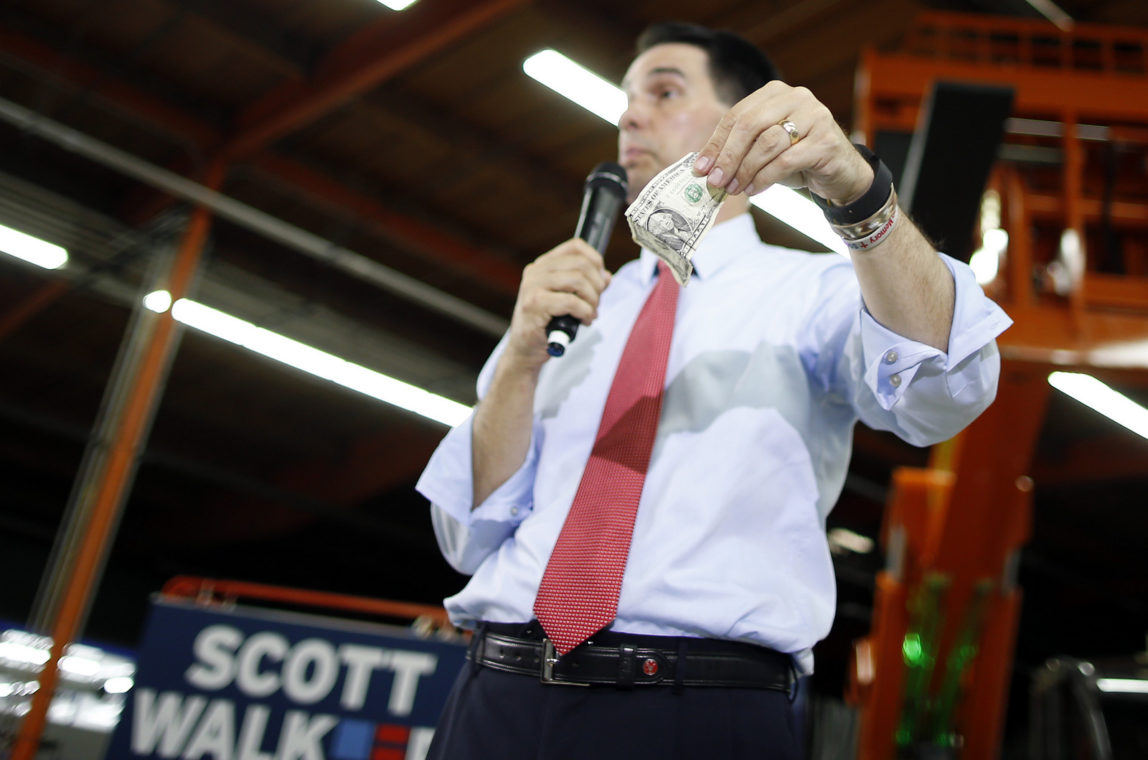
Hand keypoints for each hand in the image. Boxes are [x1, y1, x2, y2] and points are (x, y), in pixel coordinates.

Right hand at [504, 238, 611, 370]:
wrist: (525, 349)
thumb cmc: (547, 324)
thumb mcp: (568, 299)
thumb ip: (585, 285)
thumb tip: (606, 277)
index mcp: (543, 265)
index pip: (575, 246)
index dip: (596, 260)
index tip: (602, 280)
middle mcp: (536, 271)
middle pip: (581, 264)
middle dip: (597, 285)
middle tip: (596, 303)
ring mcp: (532, 286)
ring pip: (577, 280)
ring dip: (592, 300)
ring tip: (591, 313)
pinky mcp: (534, 304)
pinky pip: (571, 302)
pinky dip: (585, 312)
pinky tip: (584, 321)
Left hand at [693, 81, 872, 204]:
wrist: (840, 173)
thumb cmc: (797, 159)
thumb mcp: (764, 150)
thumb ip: (739, 150)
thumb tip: (705, 168)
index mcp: (775, 93)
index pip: (736, 115)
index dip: (715, 143)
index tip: (700, 169)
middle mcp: (796, 97)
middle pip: (750, 125)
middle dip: (728, 157)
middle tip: (715, 182)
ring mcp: (814, 116)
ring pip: (768, 143)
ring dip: (745, 169)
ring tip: (733, 189)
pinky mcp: (826, 140)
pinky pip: (786, 160)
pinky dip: (765, 178)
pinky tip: (754, 190)